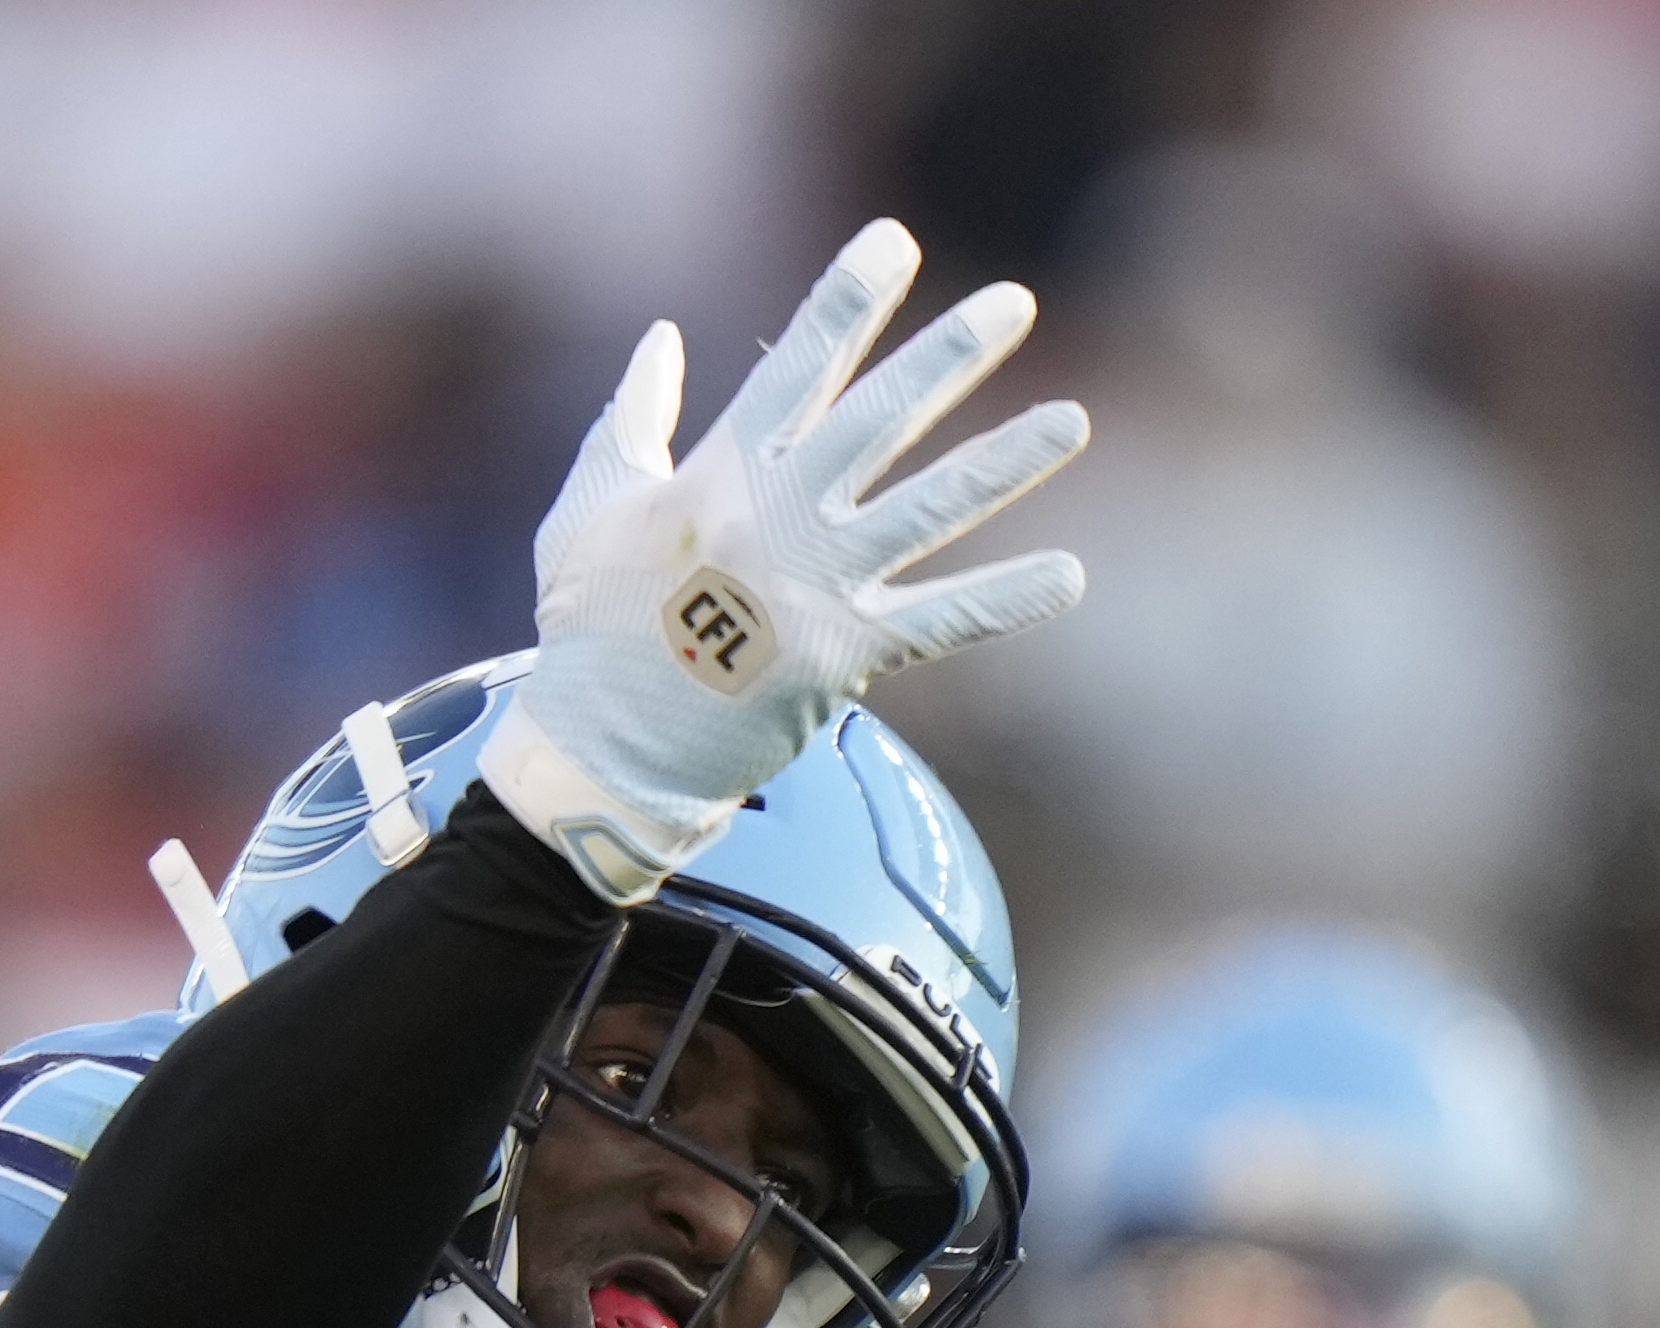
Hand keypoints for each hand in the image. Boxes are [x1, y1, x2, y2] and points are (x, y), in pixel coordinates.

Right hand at [482, 216, 1089, 902]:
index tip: (896, 241)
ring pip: (928, 507)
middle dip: (950, 355)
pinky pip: (940, 621)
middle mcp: (777, 516)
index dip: (847, 301)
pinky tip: (1070, 576)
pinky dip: (1005, 599)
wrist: (600, 753)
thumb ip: (630, 417)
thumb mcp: (587, 508)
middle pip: (879, 418)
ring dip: (1005, 462)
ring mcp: (814, 585)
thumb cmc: (587, 632)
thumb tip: (661, 338)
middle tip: (1015, 303)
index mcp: (719, 473)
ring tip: (1072, 421)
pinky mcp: (841, 656)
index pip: (797, 366)